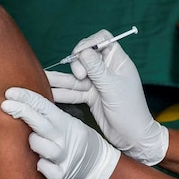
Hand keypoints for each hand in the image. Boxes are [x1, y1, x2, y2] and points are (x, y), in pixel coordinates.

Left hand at [1, 87, 119, 178]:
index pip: (44, 106)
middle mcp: (64, 138)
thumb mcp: (67, 122)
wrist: (97, 164)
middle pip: (39, 121)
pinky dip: (40, 166)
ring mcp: (63, 156)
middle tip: (4, 104)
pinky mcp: (62, 174)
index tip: (10, 92)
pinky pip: (43, 168)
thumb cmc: (76, 140)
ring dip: (32, 143)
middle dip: (21, 110)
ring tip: (35, 143)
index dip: (26, 97)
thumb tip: (22, 102)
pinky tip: (39, 163)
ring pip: (38, 145)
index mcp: (65, 122)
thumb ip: (48, 115)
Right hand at [46, 30, 168, 165]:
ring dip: (62, 78)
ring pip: (76, 75)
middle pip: (85, 56)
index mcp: (118, 62)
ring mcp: (98, 83)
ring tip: (45, 78)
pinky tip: (49, 91)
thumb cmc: (130, 111)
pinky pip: (74, 91)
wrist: (132, 137)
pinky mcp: (90, 96)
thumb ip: (97, 69)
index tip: (81, 53)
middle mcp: (107, 70)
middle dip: (77, 63)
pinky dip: (63, 92)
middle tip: (80, 76)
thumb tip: (84, 50)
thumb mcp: (112, 87)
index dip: (90, 43)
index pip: (103, 40)